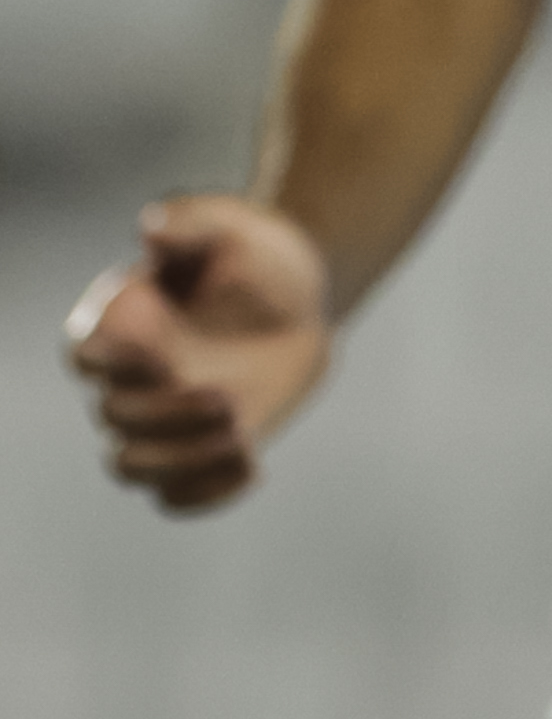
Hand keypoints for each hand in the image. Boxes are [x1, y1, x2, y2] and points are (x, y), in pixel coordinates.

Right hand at [62, 195, 333, 513]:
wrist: (299, 296)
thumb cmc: (253, 252)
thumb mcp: (230, 224)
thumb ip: (189, 223)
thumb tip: (152, 225)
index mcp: (119, 324)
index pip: (86, 358)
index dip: (117, 367)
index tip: (168, 355)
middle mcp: (128, 379)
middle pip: (114, 418)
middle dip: (166, 416)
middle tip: (228, 398)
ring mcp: (160, 420)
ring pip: (133, 467)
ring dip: (180, 463)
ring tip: (241, 440)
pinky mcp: (196, 450)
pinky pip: (178, 496)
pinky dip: (206, 495)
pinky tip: (255, 468)